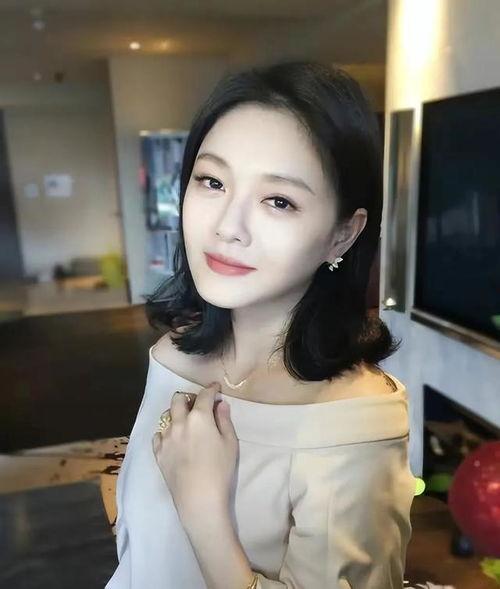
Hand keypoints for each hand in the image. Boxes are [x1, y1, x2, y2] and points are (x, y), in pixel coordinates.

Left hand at [152, 382, 238, 524]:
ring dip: (177, 414)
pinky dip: (166, 432)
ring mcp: (165, 438)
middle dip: (188, 397)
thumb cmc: (220, 470)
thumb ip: (225, 420)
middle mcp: (179, 422)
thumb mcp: (230, 443)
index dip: (211, 389)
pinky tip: (174, 439)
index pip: (204, 395)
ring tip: (186, 422)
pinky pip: (158, 435)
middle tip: (198, 404)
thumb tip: (220, 404)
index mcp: (199, 417)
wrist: (198, 499)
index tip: (216, 389)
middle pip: (178, 399)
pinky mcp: (158, 453)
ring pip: (167, 416)